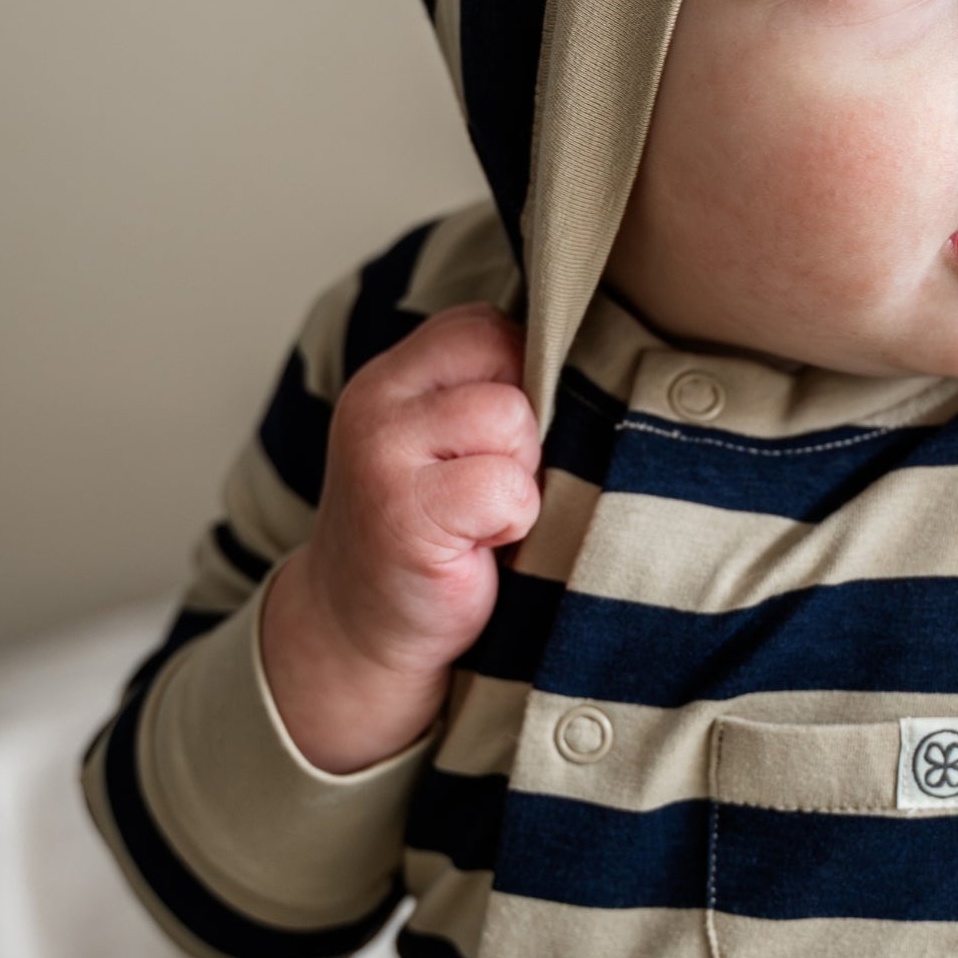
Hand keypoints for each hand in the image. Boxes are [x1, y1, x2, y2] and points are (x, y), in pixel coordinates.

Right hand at [260, 303, 541, 772]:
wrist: (364, 632)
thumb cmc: (437, 533)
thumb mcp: (454, 442)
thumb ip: (494, 391)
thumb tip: (593, 360)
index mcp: (396, 374)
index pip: (489, 325)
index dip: (522, 379)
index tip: (499, 442)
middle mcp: (378, 400)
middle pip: (508, 360)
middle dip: (525, 427)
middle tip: (486, 485)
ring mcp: (382, 452)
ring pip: (509, 419)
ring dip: (518, 477)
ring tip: (481, 516)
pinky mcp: (402, 512)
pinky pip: (504, 488)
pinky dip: (510, 521)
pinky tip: (475, 546)